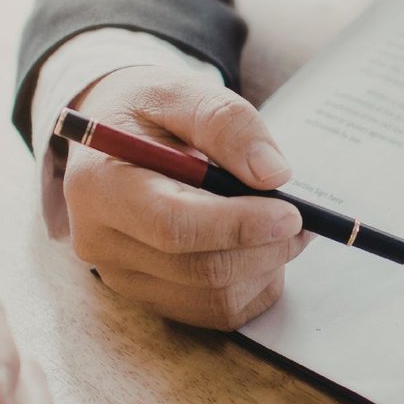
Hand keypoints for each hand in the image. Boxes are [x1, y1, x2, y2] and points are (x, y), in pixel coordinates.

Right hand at [64, 66, 311, 328]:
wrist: (112, 138)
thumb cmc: (147, 111)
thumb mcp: (180, 91)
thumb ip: (226, 122)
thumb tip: (273, 174)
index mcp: (100, 187)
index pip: (173, 225)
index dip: (239, 226)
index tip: (292, 214)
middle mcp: (101, 242)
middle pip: (198, 269)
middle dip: (264, 247)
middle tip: (303, 218)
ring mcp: (122, 277)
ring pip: (214, 298)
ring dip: (264, 267)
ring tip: (281, 225)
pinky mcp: (148, 296)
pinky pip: (215, 312)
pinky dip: (253, 284)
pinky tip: (260, 248)